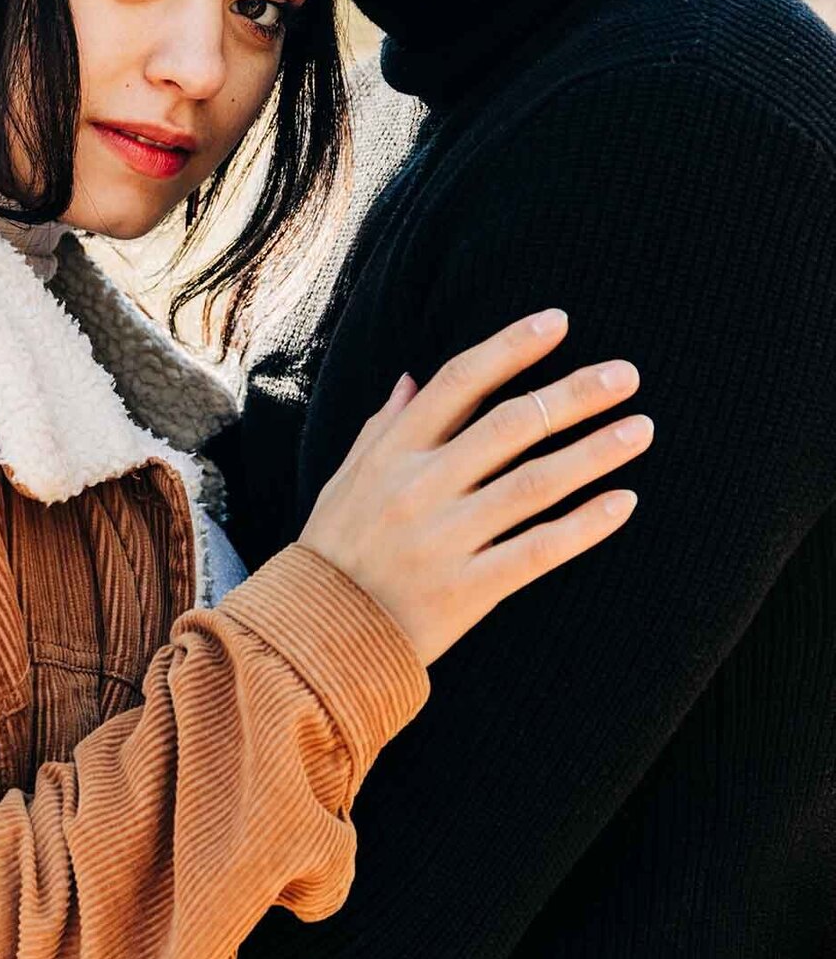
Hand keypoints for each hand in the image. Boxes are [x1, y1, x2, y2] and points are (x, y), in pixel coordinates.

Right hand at [297, 310, 650, 666]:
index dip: (511, 347)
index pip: (459, 381)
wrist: (317, 635)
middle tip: (627, 375)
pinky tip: (624, 502)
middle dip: (573, 394)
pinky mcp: (468, 589)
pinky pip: (537, 551)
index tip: (559, 323)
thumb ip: (383, 427)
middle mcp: (421, 487)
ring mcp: (446, 538)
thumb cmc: (336, 548)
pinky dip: (584, 526)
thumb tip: (411, 378)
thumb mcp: (346, 477)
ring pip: (534, 484)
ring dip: (593, 453)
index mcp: (393, 452)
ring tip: (641, 429)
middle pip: (510, 425)